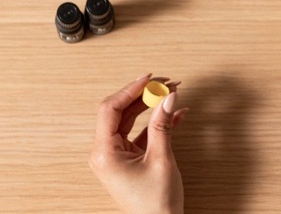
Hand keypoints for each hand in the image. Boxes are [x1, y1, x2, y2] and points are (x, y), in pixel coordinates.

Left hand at [89, 75, 187, 213]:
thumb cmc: (155, 205)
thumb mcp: (161, 160)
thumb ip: (163, 125)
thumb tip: (167, 97)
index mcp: (105, 153)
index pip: (111, 109)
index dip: (129, 89)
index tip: (149, 78)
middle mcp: (106, 152)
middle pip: (120, 111)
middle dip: (144, 95)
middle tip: (165, 83)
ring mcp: (117, 155)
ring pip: (131, 120)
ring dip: (151, 106)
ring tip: (172, 92)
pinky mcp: (130, 158)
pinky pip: (141, 132)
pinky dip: (157, 122)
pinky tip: (176, 114)